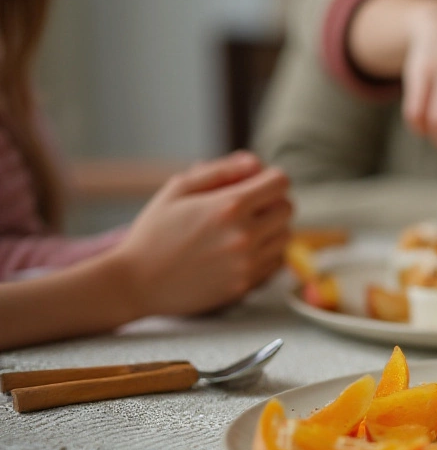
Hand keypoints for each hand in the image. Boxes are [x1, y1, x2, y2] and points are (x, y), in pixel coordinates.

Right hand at [111, 152, 292, 316]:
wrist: (135, 283)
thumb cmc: (153, 232)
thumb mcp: (178, 189)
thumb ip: (221, 170)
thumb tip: (257, 163)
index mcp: (229, 206)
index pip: (280, 182)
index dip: (269, 179)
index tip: (254, 184)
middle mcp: (244, 235)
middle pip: (287, 209)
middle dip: (272, 202)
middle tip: (248, 207)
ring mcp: (247, 264)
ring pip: (286, 237)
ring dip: (272, 229)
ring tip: (243, 230)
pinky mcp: (245, 286)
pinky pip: (276, 263)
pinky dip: (267, 254)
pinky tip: (242, 251)